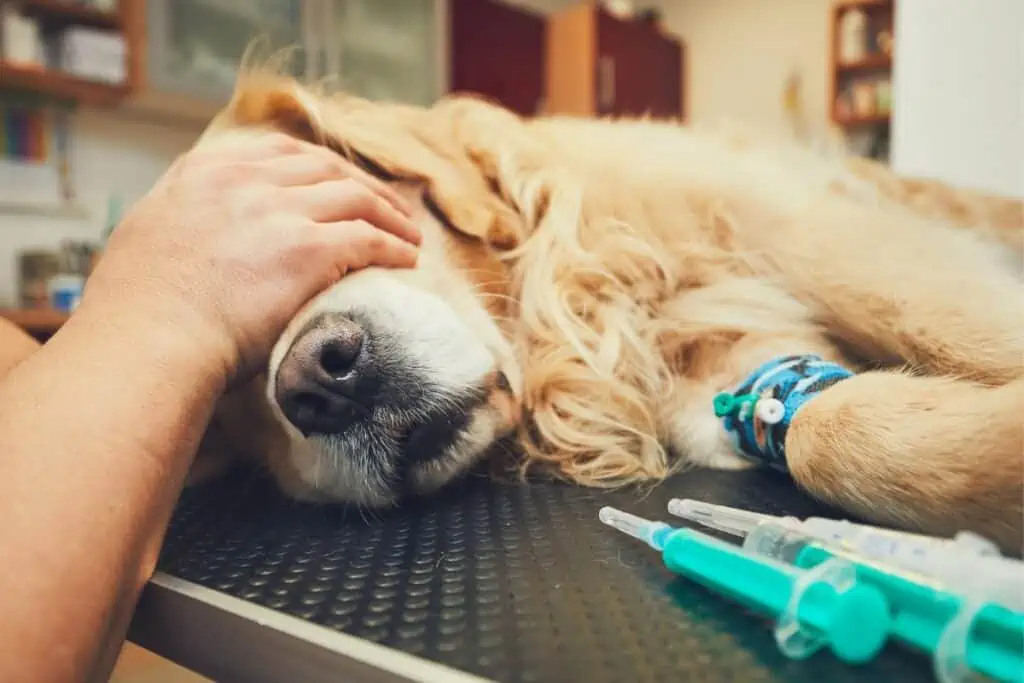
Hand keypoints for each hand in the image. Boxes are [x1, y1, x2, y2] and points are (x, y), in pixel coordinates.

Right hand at [82, 130, 421, 385]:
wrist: (147, 341)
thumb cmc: (138, 314)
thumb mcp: (148, 239)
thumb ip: (185, 224)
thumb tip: (204, 242)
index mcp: (202, 172)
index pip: (278, 152)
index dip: (320, 167)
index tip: (341, 183)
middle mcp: (243, 180)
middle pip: (325, 167)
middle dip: (365, 186)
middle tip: (389, 208)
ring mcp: (278, 210)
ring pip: (355, 197)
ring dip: (389, 214)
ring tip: (409, 236)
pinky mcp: (309, 247)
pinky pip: (368, 238)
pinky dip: (393, 246)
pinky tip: (407, 260)